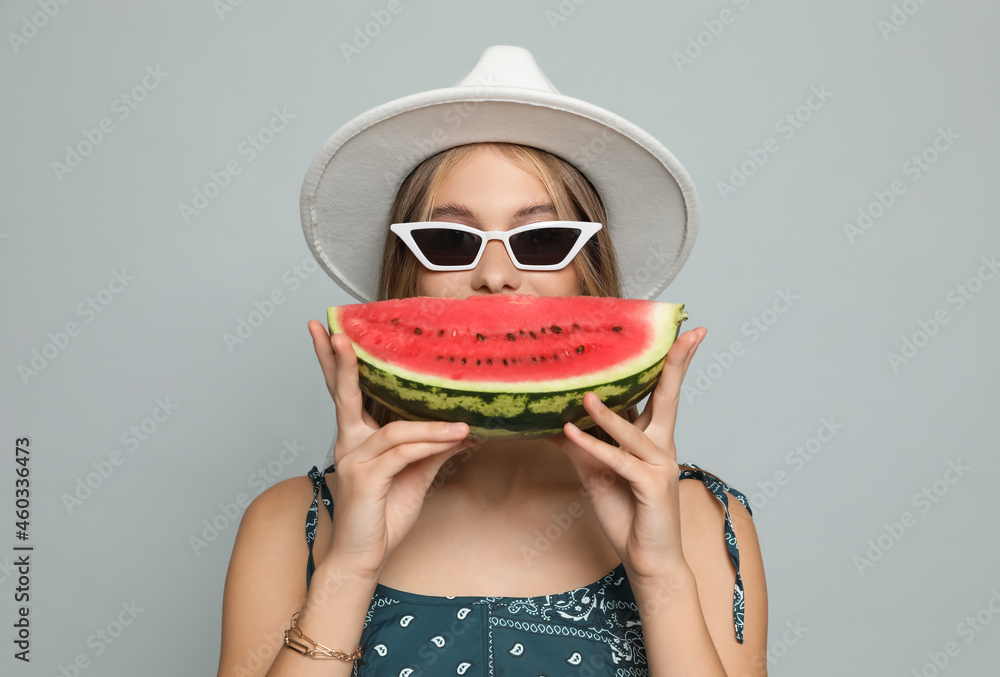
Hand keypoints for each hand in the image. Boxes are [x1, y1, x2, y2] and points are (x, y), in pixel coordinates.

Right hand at [307, 320, 475, 578]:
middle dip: (340, 361)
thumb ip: (432, 448)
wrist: (363, 559)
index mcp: (356, 438)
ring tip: (465, 426)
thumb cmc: (383, 516)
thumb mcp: (414, 475)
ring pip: (396, 431)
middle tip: (338, 331)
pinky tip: (455, 441)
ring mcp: (353, 460)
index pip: (345, 392)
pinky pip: (402, 454)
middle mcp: (348, 443)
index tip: (331, 329)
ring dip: (432, 428)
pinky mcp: (365, 479)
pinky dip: (430, 446)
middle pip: (343, 394)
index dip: (336, 361)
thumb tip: (463, 428)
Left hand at [547, 326, 707, 580]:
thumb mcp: (596, 472)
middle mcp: (662, 447)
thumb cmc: (627, 514)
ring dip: (606, 414)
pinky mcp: (650, 487)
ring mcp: (659, 466)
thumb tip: (548, 422)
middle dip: (676, 364)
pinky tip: (571, 434)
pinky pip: (617, 462)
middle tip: (686, 333)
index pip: (663, 393)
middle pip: (669, 397)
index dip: (673, 362)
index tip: (687, 332)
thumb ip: (578, 445)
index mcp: (654, 439)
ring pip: (633, 431)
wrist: (647, 560)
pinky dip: (593, 448)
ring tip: (584, 396)